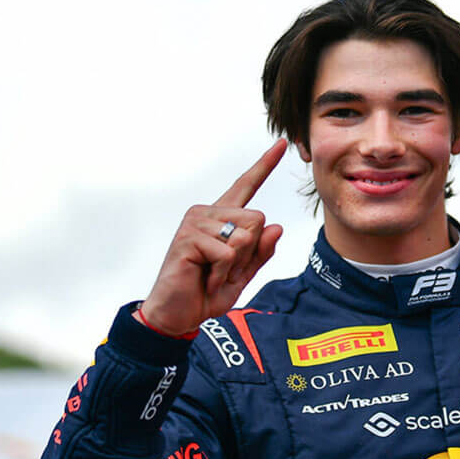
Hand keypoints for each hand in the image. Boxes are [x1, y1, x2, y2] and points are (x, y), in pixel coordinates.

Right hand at [136, 140, 286, 336]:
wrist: (177, 314)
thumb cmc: (206, 292)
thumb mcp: (243, 275)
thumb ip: (261, 252)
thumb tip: (277, 227)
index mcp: (222, 218)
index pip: (247, 186)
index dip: (265, 165)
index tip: (281, 144)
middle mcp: (208, 213)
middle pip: (258, 219)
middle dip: (250, 253)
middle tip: (224, 269)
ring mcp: (195, 222)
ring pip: (245, 237)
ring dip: (234, 266)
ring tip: (211, 274)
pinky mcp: (188, 237)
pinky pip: (227, 253)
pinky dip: (222, 273)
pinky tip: (204, 278)